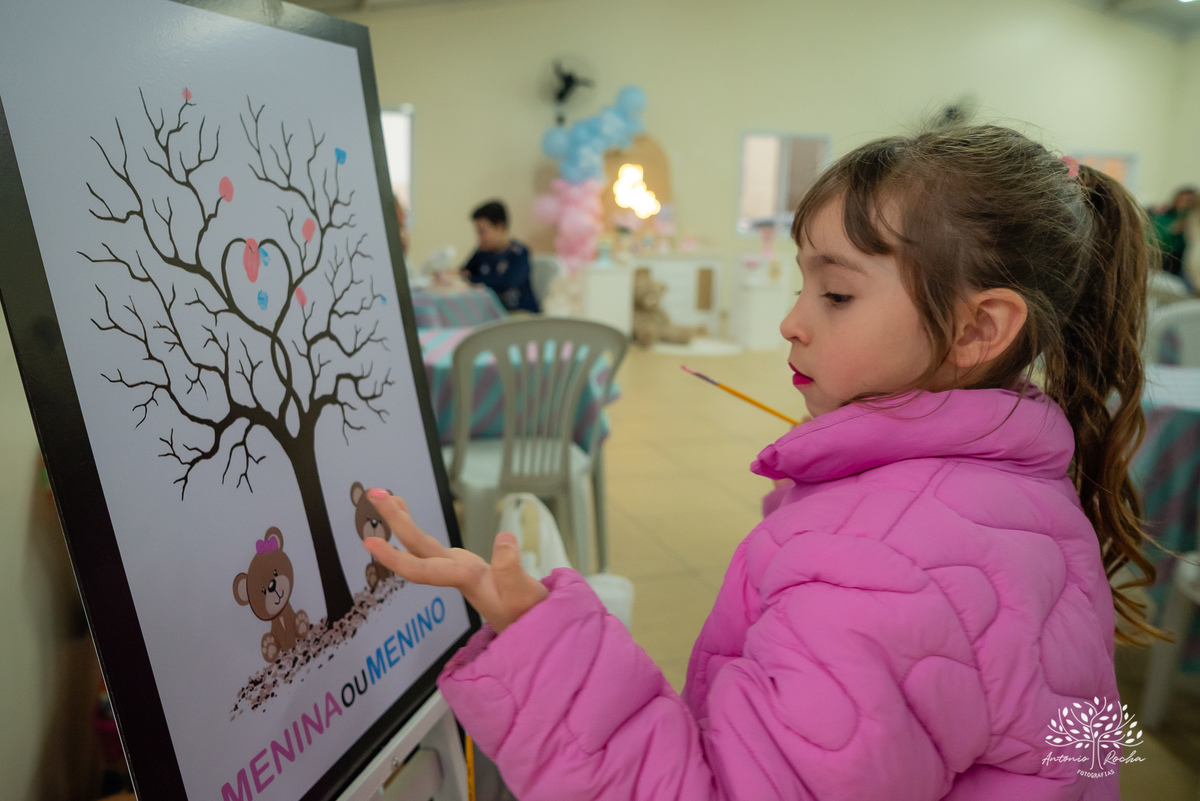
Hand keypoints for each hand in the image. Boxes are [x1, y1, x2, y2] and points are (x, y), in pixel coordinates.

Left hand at [363, 489, 547, 632]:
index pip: (422, 569)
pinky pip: (430, 545)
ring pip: (421, 545)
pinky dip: (416, 528)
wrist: (528, 624)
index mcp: (465, 578)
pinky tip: (407, 514)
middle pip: (418, 547)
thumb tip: (503, 538)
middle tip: (375, 495)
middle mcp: (454, 572)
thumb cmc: (525, 612)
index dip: (394, 557)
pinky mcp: (461, 564)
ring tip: (386, 497)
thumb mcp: (524, 594)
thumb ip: (512, 569)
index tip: (371, 542)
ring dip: (402, 521)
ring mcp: (455, 568)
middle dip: (395, 522)